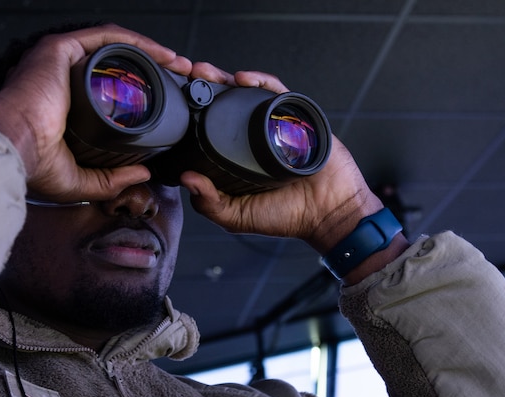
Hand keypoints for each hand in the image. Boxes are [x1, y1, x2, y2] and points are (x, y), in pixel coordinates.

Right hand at [0, 24, 191, 202]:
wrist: (10, 148)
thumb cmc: (31, 165)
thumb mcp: (78, 181)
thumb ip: (109, 180)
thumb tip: (142, 174)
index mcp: (60, 103)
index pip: (104, 90)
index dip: (137, 93)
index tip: (164, 102)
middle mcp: (60, 77)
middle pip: (113, 65)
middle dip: (151, 69)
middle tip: (179, 79)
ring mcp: (59, 60)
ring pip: (114, 48)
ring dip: (151, 53)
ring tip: (179, 65)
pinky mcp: (61, 49)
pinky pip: (107, 38)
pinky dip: (139, 43)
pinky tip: (163, 55)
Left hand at [178, 65, 385, 254]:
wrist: (329, 211)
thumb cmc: (287, 216)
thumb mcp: (237, 216)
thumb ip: (209, 202)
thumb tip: (185, 178)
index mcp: (234, 157)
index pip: (208, 128)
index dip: (191, 114)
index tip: (176, 105)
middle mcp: (252, 136)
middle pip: (223, 104)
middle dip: (203, 87)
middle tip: (188, 77)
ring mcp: (274, 123)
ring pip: (246, 92)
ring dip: (224, 78)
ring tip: (205, 73)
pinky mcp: (296, 115)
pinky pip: (276, 91)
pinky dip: (259, 81)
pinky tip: (242, 80)